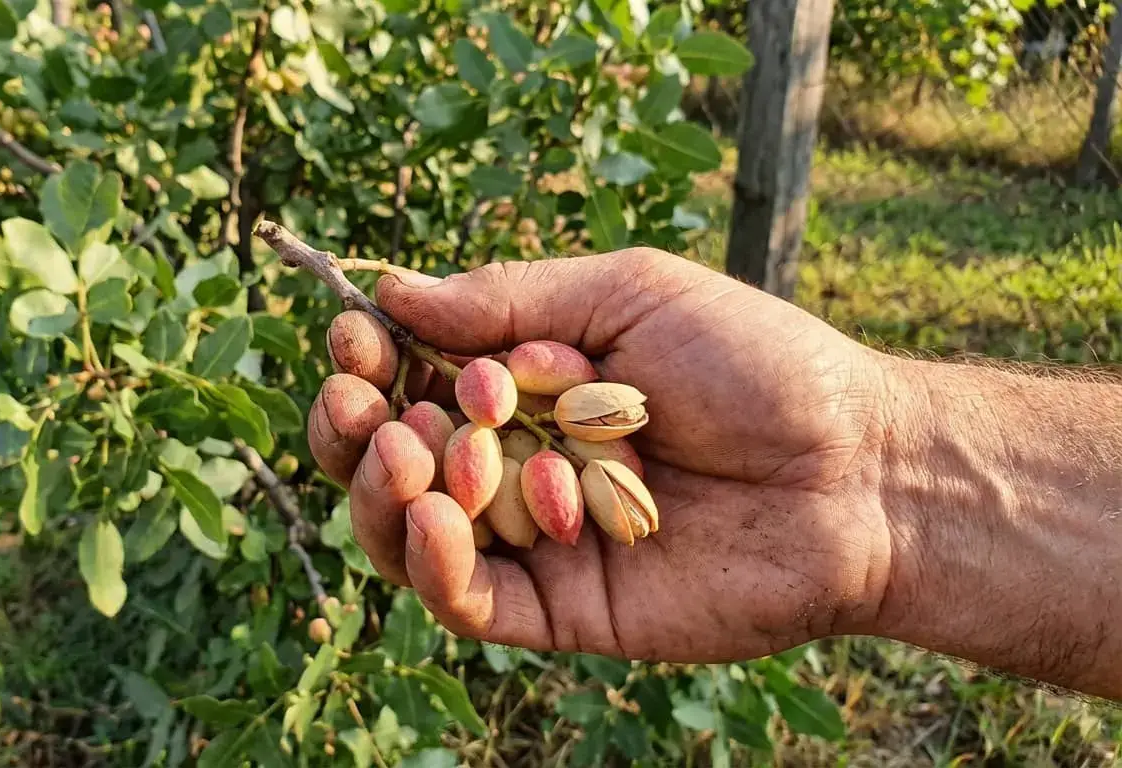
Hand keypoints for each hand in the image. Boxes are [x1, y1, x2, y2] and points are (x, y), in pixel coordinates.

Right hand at [307, 248, 896, 661]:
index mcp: (528, 386)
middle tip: (356, 399)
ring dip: (383, 491)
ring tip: (402, 450)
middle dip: (355, 426)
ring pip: (412, 533)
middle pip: (394, 458)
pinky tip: (436, 515)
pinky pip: (469, 600)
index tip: (353, 334)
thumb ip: (510, 298)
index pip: (414, 377)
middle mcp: (518, 464)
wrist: (859, 471)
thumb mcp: (629, 295)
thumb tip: (395, 289)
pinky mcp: (561, 611)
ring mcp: (536, 540)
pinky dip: (432, 565)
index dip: (370, 358)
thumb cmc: (758, 366)